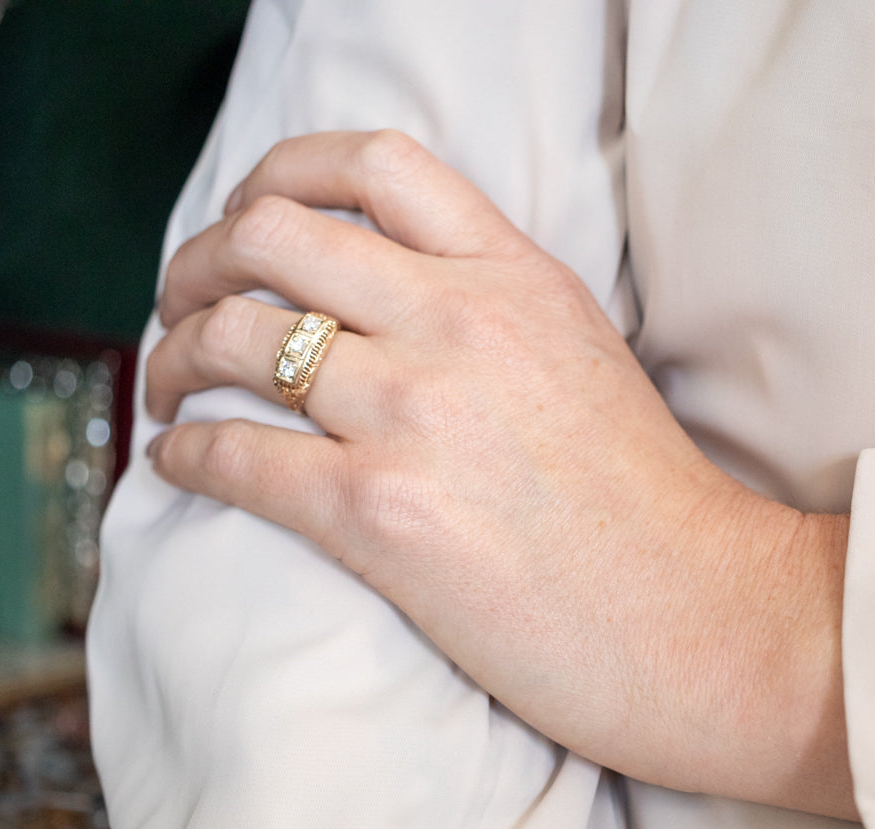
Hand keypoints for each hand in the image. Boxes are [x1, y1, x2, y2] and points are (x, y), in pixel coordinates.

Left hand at [146, 130, 855, 818]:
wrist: (702, 617)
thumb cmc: (647, 503)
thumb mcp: (579, 355)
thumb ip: (491, 302)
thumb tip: (384, 294)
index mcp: (516, 277)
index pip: (374, 166)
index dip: (281, 174)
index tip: (247, 216)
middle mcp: (461, 324)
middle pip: (270, 235)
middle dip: (196, 264)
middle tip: (182, 305)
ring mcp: (419, 414)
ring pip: (233, 338)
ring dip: (172, 358)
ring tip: (171, 392)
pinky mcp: (385, 515)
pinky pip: (234, 457)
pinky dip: (183, 454)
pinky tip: (182, 463)